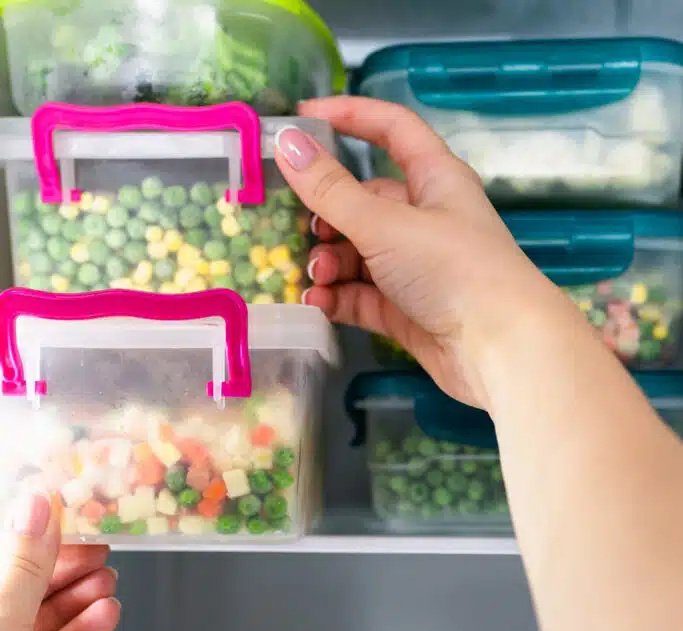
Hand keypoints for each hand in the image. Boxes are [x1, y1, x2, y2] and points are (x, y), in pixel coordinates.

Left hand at [0, 493, 119, 630]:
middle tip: (102, 555)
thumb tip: (38, 501)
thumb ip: (23, 566)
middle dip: (61, 571)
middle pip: (16, 592)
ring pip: (35, 626)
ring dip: (76, 602)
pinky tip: (107, 616)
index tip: (71, 523)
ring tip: (111, 584)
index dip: (32, 541)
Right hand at [275, 97, 580, 408]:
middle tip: (300, 230)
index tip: (300, 122)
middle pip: (364, 202)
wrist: (499, 349)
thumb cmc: (453, 270)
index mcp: (434, 179)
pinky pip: (360, 296)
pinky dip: (337, 297)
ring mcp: (415, 268)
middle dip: (326, 214)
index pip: (392, 130)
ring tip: (316, 275)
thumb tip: (287, 144)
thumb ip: (331, 190)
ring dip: (329, 262)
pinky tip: (318, 303)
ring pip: (358, 253)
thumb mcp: (386, 224)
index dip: (349, 117)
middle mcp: (425, 219)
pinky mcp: (405, 311)